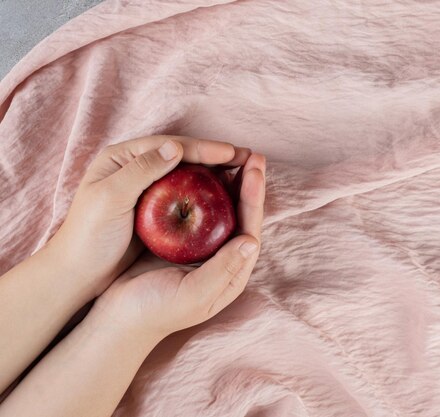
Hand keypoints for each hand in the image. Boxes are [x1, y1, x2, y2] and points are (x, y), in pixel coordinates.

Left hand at [46, 135, 250, 296]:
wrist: (76, 273)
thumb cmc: (86, 236)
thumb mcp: (109, 198)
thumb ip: (141, 170)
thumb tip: (175, 147)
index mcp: (122, 158)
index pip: (169, 146)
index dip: (202, 147)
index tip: (231, 152)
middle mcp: (136, 169)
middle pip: (183, 157)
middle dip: (216, 157)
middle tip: (248, 158)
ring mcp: (147, 190)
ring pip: (188, 176)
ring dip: (216, 174)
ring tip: (245, 174)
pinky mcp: (154, 212)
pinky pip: (186, 197)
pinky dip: (207, 195)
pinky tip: (225, 199)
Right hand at [90, 153, 265, 339]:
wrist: (118, 319)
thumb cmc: (156, 311)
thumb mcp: (194, 294)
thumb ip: (224, 270)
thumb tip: (252, 241)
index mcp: (232, 272)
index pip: (250, 228)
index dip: (254, 198)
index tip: (255, 170)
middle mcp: (222, 258)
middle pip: (240, 215)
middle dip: (248, 184)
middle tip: (252, 154)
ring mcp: (202, 249)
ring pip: (220, 209)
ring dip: (227, 183)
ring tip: (233, 155)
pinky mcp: (180, 241)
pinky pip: (196, 210)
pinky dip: (200, 189)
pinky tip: (197, 170)